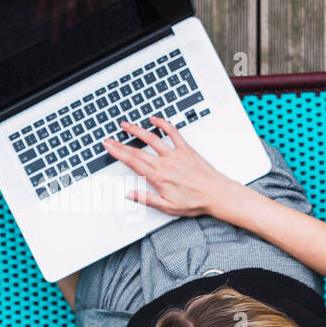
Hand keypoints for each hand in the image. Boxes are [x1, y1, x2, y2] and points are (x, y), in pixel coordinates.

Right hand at [103, 115, 243, 217]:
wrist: (216, 194)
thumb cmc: (195, 201)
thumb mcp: (168, 207)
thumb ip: (147, 199)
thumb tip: (130, 195)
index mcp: (158, 177)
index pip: (133, 162)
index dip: (118, 153)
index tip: (109, 147)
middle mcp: (165, 163)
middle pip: (137, 151)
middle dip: (120, 144)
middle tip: (109, 139)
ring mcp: (175, 154)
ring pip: (151, 139)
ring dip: (137, 130)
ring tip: (126, 125)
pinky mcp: (186, 149)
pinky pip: (173, 132)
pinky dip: (163, 124)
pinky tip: (154, 120)